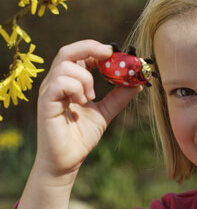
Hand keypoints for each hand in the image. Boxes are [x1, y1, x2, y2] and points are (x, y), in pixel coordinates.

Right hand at [35, 39, 141, 176]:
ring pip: (66, 66)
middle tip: (109, 55)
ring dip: (86, 78)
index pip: (79, 55)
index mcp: (69, 82)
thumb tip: (137, 82)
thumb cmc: (81, 136)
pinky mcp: (46, 102)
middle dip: (91, 48)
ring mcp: (50, 91)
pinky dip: (77, 88)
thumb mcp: (106, 112)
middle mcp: (57, 82)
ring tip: (92, 97)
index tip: (115, 53)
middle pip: (68, 51)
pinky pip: (61, 82)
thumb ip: (119, 96)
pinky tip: (83, 102)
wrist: (68, 160)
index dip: (96, 49)